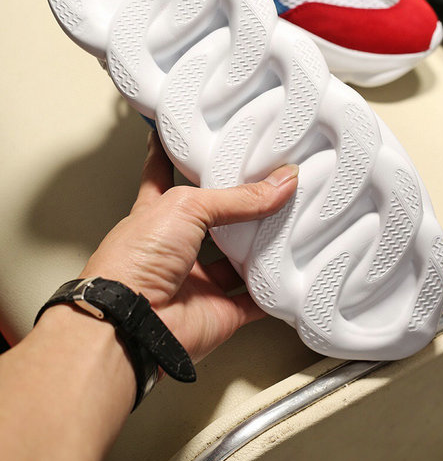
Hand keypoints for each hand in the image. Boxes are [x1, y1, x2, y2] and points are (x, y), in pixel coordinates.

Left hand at [81, 132, 297, 362]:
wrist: (132, 322)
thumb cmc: (133, 262)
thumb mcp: (185, 207)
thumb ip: (237, 197)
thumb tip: (279, 183)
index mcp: (156, 215)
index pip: (162, 175)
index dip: (169, 156)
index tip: (179, 137)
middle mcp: (176, 248)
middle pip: (213, 220)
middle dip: (237, 205)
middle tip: (265, 184)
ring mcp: (197, 281)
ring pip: (239, 260)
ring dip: (263, 245)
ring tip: (291, 219)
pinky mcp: (219, 312)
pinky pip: (255, 300)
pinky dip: (274, 290)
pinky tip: (291, 273)